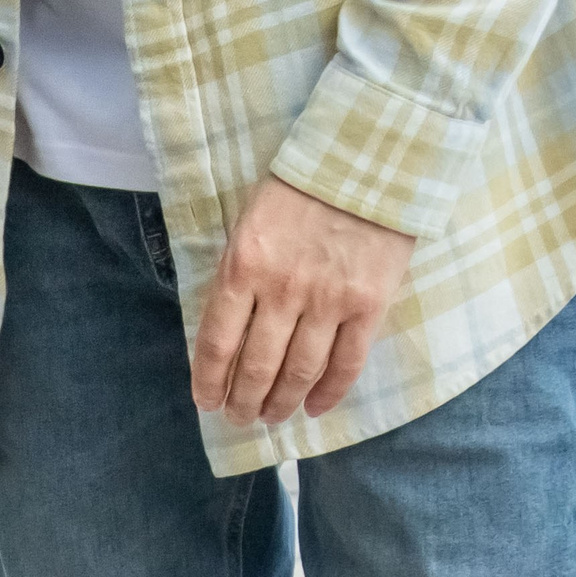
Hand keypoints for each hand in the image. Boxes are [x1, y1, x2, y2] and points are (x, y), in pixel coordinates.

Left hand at [192, 177, 414, 428]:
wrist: (368, 157)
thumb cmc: (301, 187)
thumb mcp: (251, 223)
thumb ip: (238, 275)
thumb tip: (228, 334)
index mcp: (243, 267)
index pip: (217, 342)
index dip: (209, 381)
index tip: (206, 402)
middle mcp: (283, 291)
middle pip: (256, 367)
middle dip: (243, 402)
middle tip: (239, 418)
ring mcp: (328, 302)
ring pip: (299, 373)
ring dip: (281, 403)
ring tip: (272, 417)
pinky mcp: (368, 306)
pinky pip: (345, 365)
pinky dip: (328, 393)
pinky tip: (314, 407)